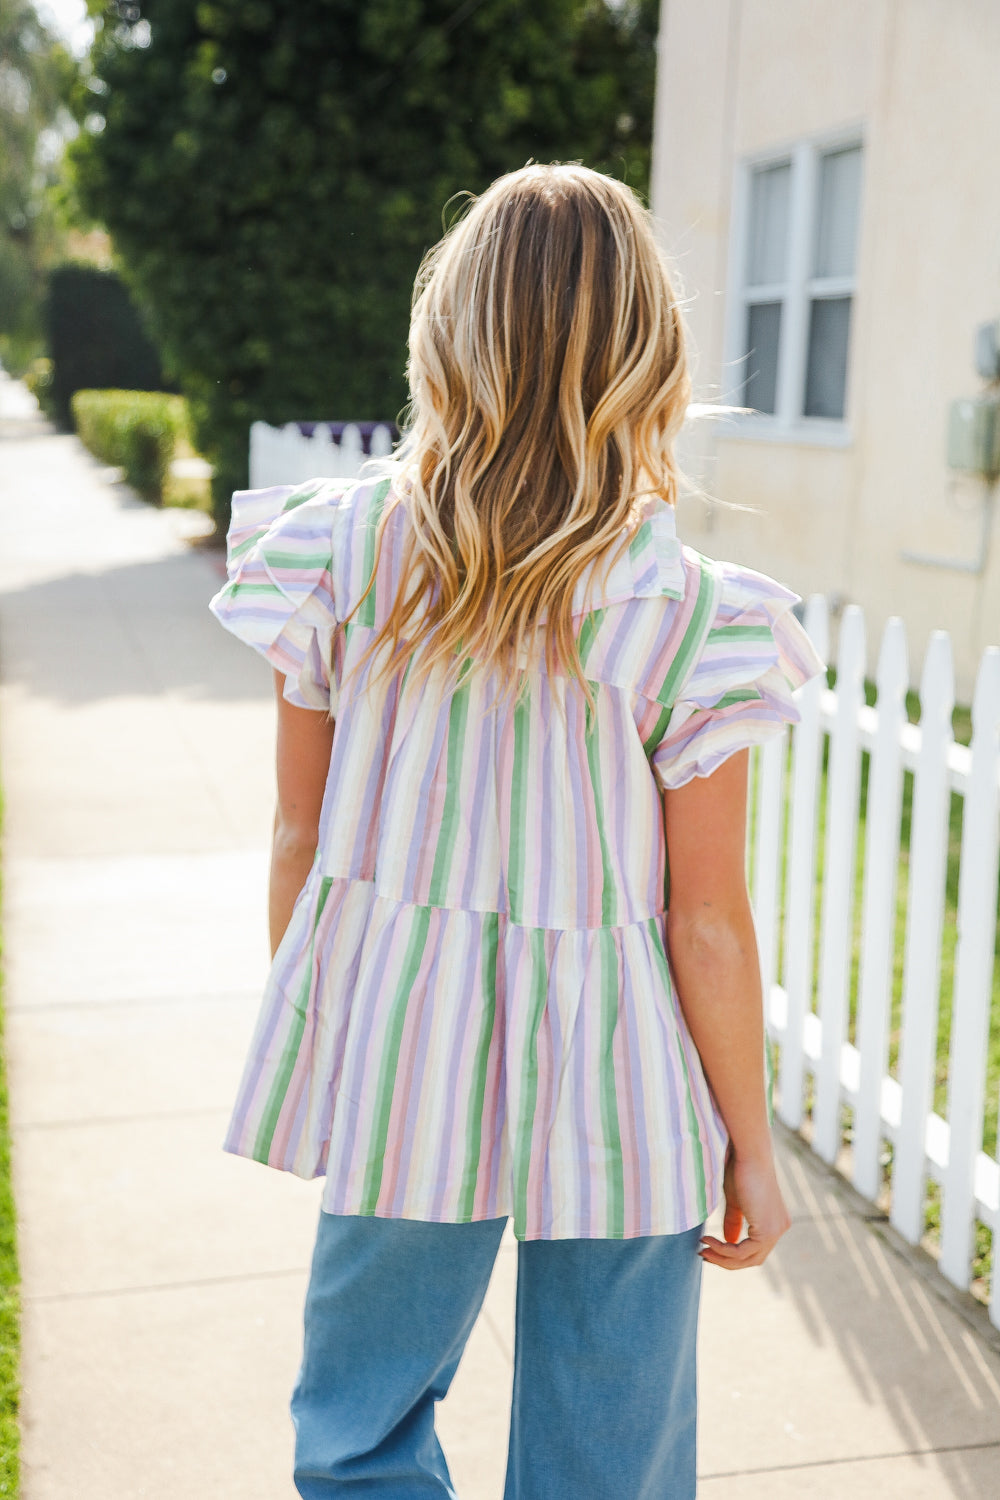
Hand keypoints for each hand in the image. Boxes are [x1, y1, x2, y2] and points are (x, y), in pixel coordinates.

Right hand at [697, 1144, 790, 1269]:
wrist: (748, 1153)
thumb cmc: (741, 1169)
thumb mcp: (736, 1200)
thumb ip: (734, 1221)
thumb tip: (729, 1241)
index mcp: (775, 1220)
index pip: (755, 1249)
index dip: (732, 1256)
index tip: (709, 1250)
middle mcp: (780, 1228)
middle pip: (753, 1259)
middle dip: (726, 1261)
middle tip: (703, 1255)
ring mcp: (776, 1230)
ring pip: (748, 1259)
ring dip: (721, 1258)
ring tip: (702, 1249)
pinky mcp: (768, 1230)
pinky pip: (742, 1252)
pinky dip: (722, 1250)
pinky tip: (708, 1240)